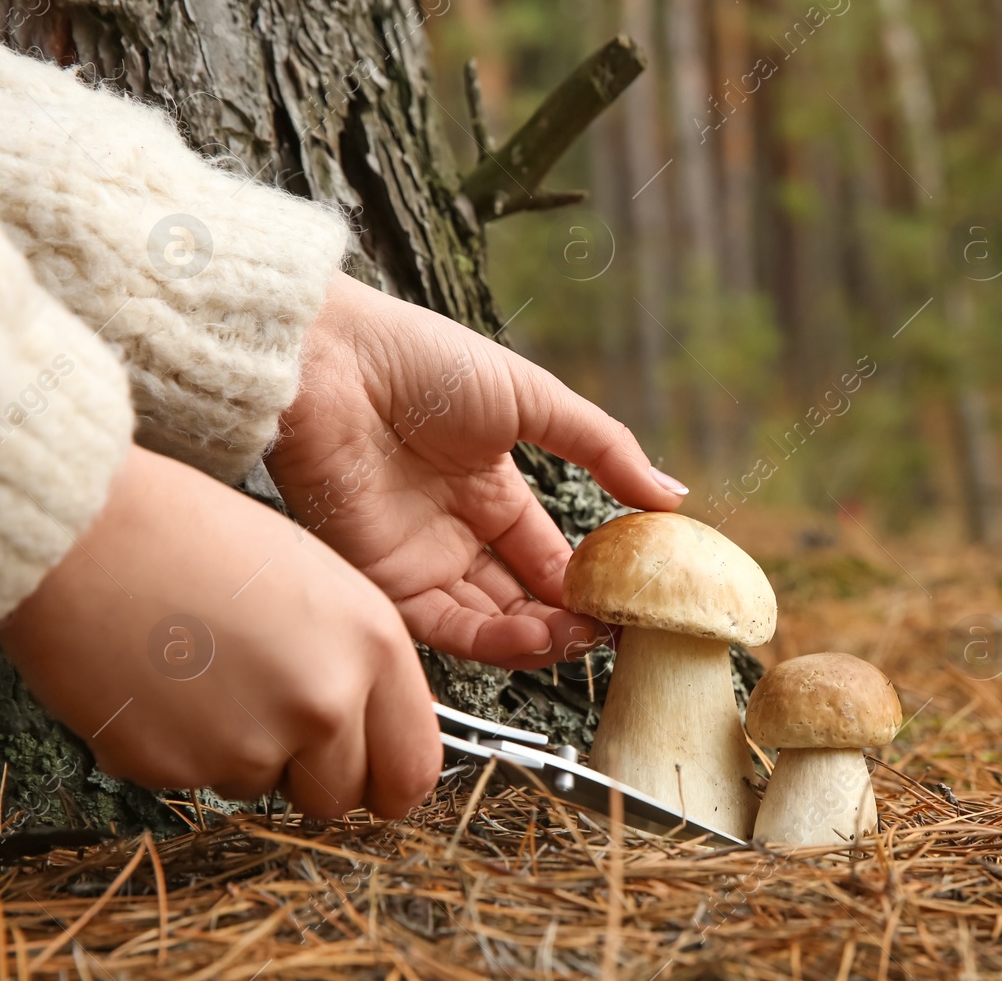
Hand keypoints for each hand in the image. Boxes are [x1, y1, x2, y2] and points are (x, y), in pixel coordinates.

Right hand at [0, 445, 440, 818]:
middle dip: (310, 773)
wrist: (89, 532)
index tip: (375, 784)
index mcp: (373, 646)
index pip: (414, 767)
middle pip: (339, 797)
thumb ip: (358, 663)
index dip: (390, 783)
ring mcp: (250, 742)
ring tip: (207, 672)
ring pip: (262, 786)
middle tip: (271, 718)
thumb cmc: (199, 538)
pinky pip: (193, 780)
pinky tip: (162, 684)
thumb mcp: (321, 585)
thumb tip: (373, 731)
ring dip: (242, 751)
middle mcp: (324, 702)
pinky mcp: (174, 768)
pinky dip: (180, 748)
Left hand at [266, 273, 687, 669]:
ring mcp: (419, 558)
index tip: (631, 597)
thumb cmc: (421, 360)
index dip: (590, 580)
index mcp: (489, 488)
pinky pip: (443, 627)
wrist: (328, 360)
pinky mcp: (381, 579)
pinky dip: (491, 641)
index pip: (549, 553)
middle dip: (569, 619)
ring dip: (537, 638)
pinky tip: (533, 637)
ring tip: (581, 638)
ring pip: (488, 621)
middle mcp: (455, 531)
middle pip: (522, 596)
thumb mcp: (534, 399)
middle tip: (612, 628)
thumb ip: (604, 450)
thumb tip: (673, 496)